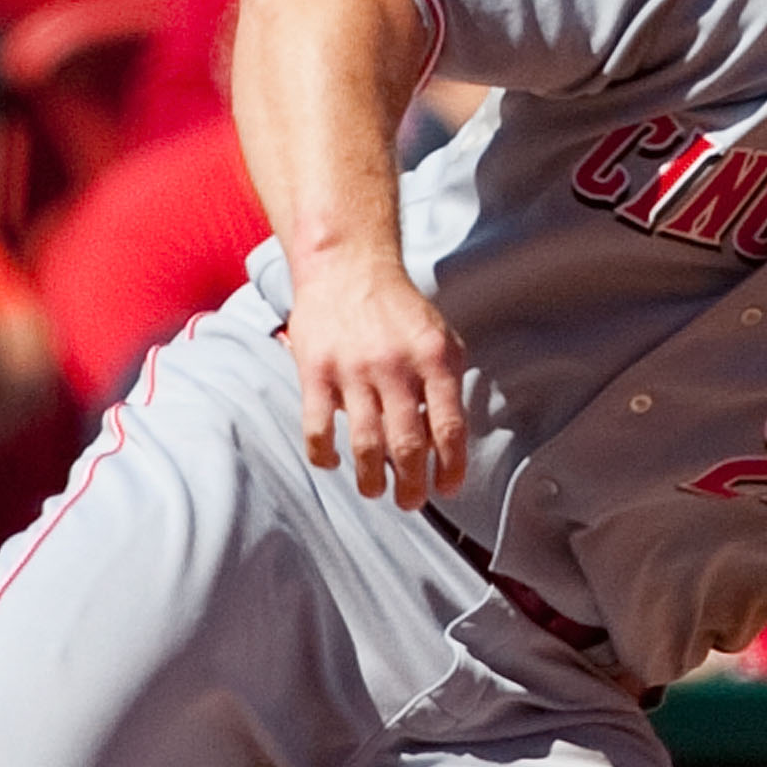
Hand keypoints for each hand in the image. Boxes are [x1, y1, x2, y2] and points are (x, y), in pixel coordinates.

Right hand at [288, 256, 468, 509]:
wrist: (347, 266)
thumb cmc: (397, 309)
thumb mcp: (439, 337)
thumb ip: (446, 385)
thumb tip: (446, 442)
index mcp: (434, 359)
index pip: (449, 428)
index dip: (451, 468)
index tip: (447, 488)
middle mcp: (395, 366)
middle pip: (407, 445)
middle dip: (412, 485)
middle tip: (411, 501)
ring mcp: (353, 370)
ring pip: (365, 445)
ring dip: (371, 480)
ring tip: (376, 491)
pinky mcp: (315, 371)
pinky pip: (317, 429)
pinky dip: (325, 456)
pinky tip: (332, 462)